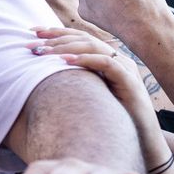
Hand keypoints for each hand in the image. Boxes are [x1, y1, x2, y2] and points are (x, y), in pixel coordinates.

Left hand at [31, 26, 162, 165]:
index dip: (56, 32)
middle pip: (83, 38)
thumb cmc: (112, 120)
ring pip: (93, 47)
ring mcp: (125, 69)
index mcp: (106, 59)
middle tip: (32, 40)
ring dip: (65, 47)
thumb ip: (75, 81)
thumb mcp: (89, 95)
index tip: (32, 32)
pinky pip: (108, 64)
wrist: (142, 141)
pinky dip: (86, 60)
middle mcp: (116, 59)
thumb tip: (44, 75)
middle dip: (56, 37)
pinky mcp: (130, 82)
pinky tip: (66, 61)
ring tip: (44, 51)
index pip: (79, 38)